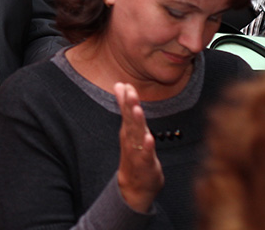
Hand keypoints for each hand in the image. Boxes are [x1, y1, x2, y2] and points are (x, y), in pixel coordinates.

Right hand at [115, 82, 163, 212]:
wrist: (134, 186)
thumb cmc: (135, 154)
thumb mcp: (131, 129)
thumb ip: (126, 108)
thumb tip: (120, 86)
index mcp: (129, 130)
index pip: (126, 111)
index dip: (126, 98)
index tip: (124, 84)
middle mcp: (131, 138)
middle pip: (130, 120)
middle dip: (130, 105)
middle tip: (129, 91)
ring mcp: (137, 151)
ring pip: (137, 135)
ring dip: (137, 123)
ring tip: (137, 110)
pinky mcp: (146, 163)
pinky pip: (147, 154)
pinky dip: (147, 146)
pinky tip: (149, 138)